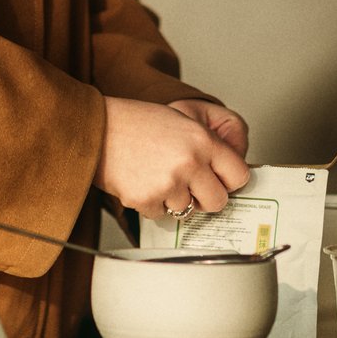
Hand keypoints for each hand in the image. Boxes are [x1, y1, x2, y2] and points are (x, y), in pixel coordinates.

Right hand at [98, 97, 252, 223]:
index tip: (221, 181)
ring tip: (156, 175)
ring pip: (187, 211)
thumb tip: (227, 176)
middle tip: (191, 188)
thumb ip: (207, 147)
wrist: (97, 128)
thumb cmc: (136, 122)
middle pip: (218, 202)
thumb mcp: (182, 122)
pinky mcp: (146, 200)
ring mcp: (168, 183)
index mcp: (202, 139)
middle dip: (205, 199)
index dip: (229, 181)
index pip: (239, 175)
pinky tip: (141, 181)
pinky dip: (151, 203)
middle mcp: (190, 162)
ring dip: (173, 199)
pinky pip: (160, 215)